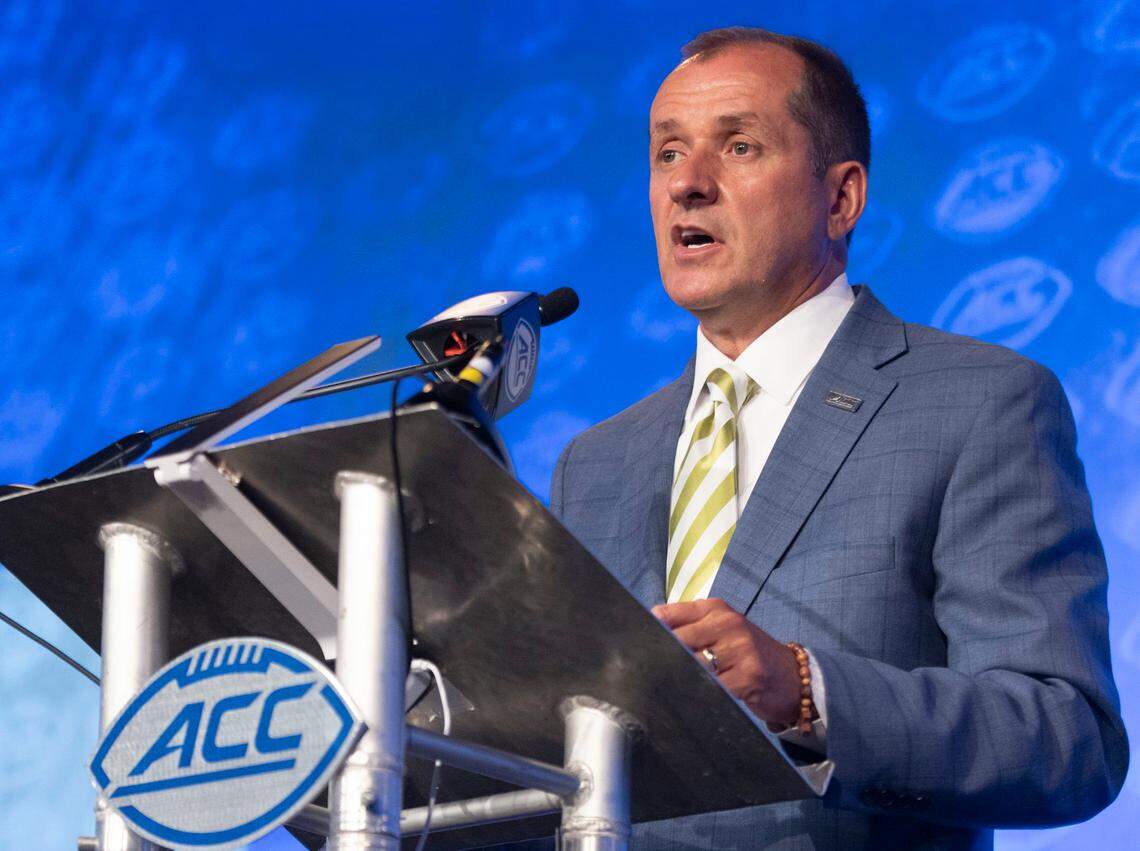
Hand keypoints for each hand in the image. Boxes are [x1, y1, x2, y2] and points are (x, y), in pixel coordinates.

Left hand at [652, 598, 804, 727]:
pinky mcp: (748, 677)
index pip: (667, 615)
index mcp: (714, 609)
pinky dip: (700, 695)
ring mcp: (740, 649)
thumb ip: (686, 629)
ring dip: (678, 680)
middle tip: (644, 677)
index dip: (648, 633)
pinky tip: (695, 699)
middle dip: (660, 660)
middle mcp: (727, 623)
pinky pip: (712, 688)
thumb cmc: (746, 654)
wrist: (793, 677)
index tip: (634, 649)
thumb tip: (645, 635)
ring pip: (692, 666)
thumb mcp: (720, 631)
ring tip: (667, 690)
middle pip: (676, 641)